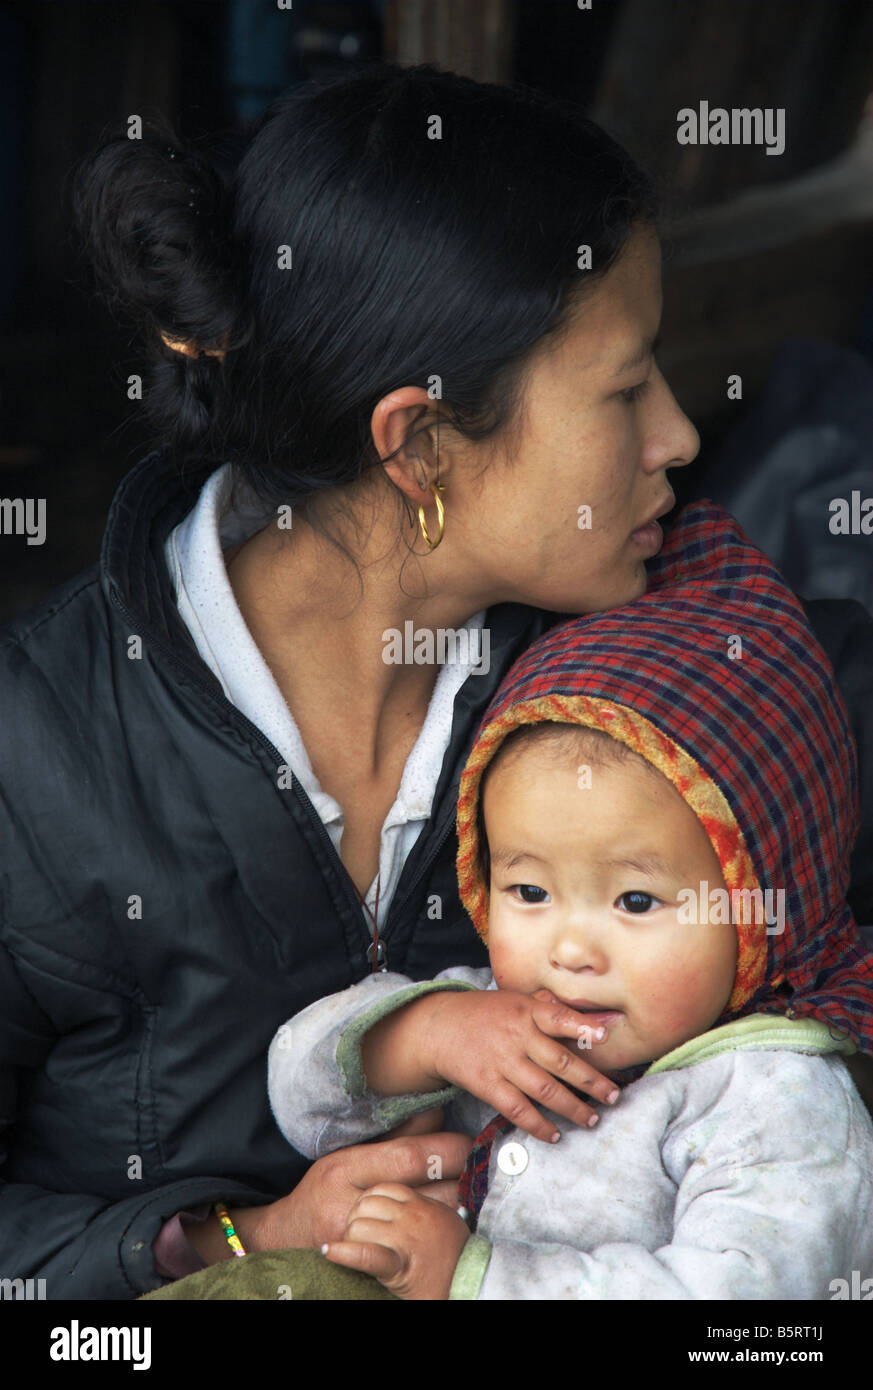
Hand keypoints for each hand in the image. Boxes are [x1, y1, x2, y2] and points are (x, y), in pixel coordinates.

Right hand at [221, 1130, 473, 1259]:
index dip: (449, 1149)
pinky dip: (440, 1232)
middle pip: (426, 1191)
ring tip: (473, 1194)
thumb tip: (438, 1111)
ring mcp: (360, 1239)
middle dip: (462, 1179)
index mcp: (347, 1167)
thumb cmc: (324, 1190)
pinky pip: (418, 1245)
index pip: (411, 1156)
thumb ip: (395, 1135)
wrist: (283, 1239)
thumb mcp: (350, 1154)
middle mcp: (352, 1203)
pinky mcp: (368, 1262)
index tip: (469, 1144)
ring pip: (428, 1220)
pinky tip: (452, 1224)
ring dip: (458, 1207)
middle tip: (482, 1169)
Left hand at [321, 1183, 469, 1298]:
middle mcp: (413, 1216)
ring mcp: (406, 1239)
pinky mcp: (399, 1266)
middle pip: (367, 1203)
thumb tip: (402, 1197)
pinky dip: (344, 1253)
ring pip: (361, 1225)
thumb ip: (422, 1205)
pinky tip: (331, 1251)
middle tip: (356, 1234)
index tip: (365, 1214)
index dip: (368, 1200)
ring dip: (350, 1237)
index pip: (383, 1188)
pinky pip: (366, 1254)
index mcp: (422, 1203)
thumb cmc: (455, 1255)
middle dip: (355, 1218)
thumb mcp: (443, 1219)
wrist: (470, 1284)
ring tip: (351, 1248)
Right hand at [417, 987, 620, 1142]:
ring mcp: (502, 1062)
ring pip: (544, 1090)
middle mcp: (517, 1036)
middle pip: (560, 1062)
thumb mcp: (515, 999)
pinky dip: (538, 1125)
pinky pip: (517, 1109)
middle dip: (592, 1082)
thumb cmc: (487, 1013)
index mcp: (526, 1011)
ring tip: (592, 1119)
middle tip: (614, 1096)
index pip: (558, 1017)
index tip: (603, 1036)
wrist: (440, 1028)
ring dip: (572, 1108)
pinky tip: (555, 1134)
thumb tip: (590, 1016)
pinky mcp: (487, 1085)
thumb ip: (549, 1007)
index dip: (581, 1027)